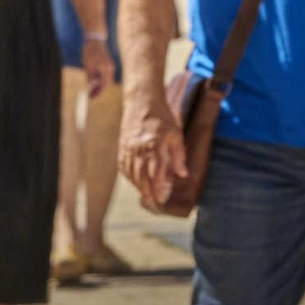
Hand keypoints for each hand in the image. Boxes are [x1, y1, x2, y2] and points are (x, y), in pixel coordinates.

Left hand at [82, 39, 114, 98]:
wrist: (95, 39)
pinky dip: (100, 79)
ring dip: (99, 85)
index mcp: (106, 70)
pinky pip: (105, 74)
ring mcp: (110, 65)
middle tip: (90, 95)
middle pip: (106, 83)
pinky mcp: (108, 63)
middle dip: (99, 90)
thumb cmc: (90, 52)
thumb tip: (91, 86)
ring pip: (106, 79)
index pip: (103, 85)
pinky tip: (94, 81)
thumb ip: (90, 76)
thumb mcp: (87, 65)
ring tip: (91, 90)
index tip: (91, 98)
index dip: (97, 92)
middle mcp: (110, 68)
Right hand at [118, 93, 188, 207]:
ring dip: (139, 186)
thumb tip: (182, 174)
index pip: (155, 173)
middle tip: (155, 203)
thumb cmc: (162, 116)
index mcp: (153, 146)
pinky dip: (129, 176)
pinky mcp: (122, 146)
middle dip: (148, 192)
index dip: (159, 188)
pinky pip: (123, 166)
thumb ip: (178, 155)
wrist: (141, 101)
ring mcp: (128, 148)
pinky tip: (135, 181)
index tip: (163, 199)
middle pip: (141, 177)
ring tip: (147, 195)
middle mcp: (138, 149)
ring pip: (131, 173)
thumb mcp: (176, 134)